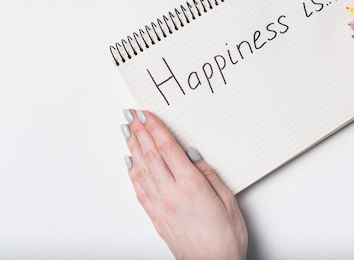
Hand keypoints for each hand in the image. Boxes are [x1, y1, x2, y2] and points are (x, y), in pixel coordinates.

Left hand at [122, 109, 247, 259]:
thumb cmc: (225, 238)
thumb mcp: (227, 200)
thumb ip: (208, 175)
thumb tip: (193, 156)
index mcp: (191, 186)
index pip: (168, 149)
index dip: (155, 128)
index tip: (147, 114)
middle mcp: (171, 194)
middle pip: (151, 156)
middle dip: (140, 133)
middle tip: (132, 116)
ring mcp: (161, 207)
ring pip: (142, 171)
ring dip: (133, 149)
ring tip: (127, 132)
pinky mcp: (157, 219)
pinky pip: (140, 191)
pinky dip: (133, 174)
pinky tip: (129, 164)